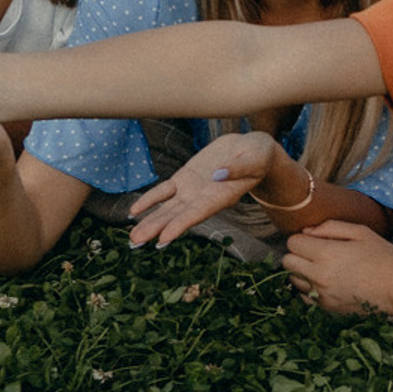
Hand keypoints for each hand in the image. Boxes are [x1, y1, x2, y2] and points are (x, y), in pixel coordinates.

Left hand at [128, 133, 282, 247]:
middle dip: (156, 228)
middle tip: (136, 242)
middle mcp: (204, 198)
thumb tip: (218, 173)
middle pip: (177, 216)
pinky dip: (149, 200)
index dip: (180, 226)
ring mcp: (192, 190)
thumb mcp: (254, 159)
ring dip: (149, 221)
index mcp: (221, 197)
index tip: (162, 239)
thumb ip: (237, 167)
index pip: (197, 214)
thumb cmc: (259, 155)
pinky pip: (163, 191)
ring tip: (132, 237)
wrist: (251, 148)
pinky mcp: (185, 178)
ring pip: (167, 208)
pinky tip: (134, 211)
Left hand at [282, 219, 392, 317]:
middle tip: (315, 252)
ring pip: (293, 280)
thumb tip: (307, 231)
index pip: (292, 243)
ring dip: (302, 271)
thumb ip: (330, 227)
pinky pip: (304, 296)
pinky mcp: (326, 308)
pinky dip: (309, 288)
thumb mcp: (361, 232)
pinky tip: (326, 282)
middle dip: (298, 254)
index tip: (314, 239)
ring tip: (322, 268)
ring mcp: (321, 294)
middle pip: (287, 261)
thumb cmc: (384, 258)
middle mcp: (319, 276)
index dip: (301, 238)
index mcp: (326, 254)